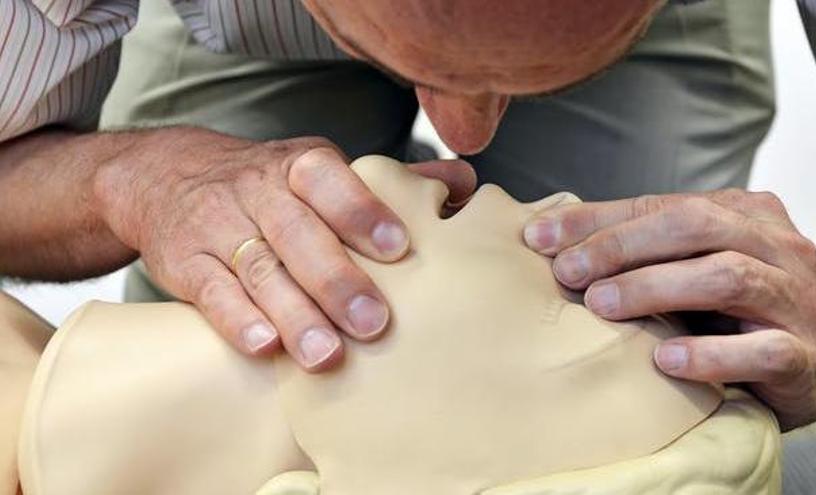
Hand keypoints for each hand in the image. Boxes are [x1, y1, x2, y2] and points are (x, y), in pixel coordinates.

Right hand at [93, 127, 475, 370]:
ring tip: (327, 356)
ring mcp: (218, 226)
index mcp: (300, 165)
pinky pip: (211, 291)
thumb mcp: (321, 171)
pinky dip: (237, 319)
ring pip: (259, 269)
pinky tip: (265, 347)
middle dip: (337, 279)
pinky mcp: (186, 262)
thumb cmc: (270, 185)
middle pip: (298, 233)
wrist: (166, 177)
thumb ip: (390, 183)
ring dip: (295, 314)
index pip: (331, 182)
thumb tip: (465, 184)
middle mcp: (258, 191)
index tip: (400, 248)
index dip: (363, 212)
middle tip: (375, 323)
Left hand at [523, 189, 815, 428]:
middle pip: (696, 227)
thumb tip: (550, 237)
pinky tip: (665, 361)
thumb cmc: (733, 308)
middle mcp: (776, 246)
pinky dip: (710, 355)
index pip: (663, 205)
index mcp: (745, 213)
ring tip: (601, 305)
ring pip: (728, 277)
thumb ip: (639, 247)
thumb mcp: (690, 265)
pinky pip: (761, 351)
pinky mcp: (803, 356)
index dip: (598, 219)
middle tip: (567, 272)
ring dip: (655, 288)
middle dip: (622, 246)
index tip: (539, 237)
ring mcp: (796, 299)